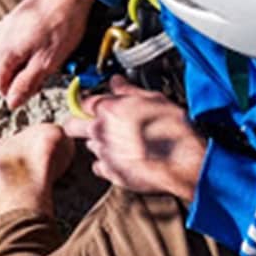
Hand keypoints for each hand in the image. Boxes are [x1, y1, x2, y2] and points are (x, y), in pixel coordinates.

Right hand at [0, 0, 94, 108]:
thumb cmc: (62, 25)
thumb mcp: (48, 62)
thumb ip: (27, 84)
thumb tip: (12, 102)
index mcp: (4, 51)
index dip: (13, 94)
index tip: (30, 94)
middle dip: (10, 82)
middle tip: (34, 83)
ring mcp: (3, 27)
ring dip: (12, 68)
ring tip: (37, 67)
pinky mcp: (11, 19)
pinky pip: (4, 44)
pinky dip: (14, 54)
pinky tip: (33, 51)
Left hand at [60, 77, 206, 202]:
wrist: (183, 160)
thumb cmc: (172, 129)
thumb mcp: (153, 98)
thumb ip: (128, 90)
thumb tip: (118, 82)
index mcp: (108, 109)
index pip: (82, 102)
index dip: (88, 103)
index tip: (92, 105)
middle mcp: (100, 130)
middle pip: (72, 125)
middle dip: (79, 123)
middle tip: (93, 123)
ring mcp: (103, 153)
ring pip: (89, 145)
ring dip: (99, 143)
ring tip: (120, 142)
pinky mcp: (111, 173)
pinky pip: (98, 166)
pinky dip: (106, 164)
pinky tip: (122, 159)